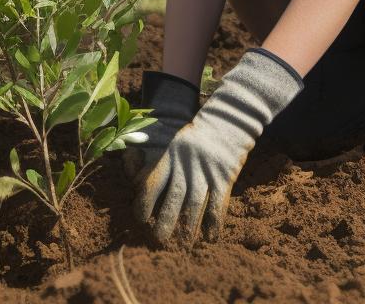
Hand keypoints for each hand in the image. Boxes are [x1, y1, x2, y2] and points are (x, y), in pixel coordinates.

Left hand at [135, 49, 301, 242]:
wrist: (227, 121)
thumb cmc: (197, 134)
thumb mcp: (174, 141)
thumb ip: (161, 162)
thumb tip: (137, 179)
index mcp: (171, 155)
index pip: (153, 182)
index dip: (145, 202)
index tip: (141, 219)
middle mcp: (186, 164)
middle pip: (174, 197)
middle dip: (165, 221)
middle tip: (158, 240)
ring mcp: (206, 171)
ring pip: (195, 204)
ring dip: (188, 226)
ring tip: (182, 244)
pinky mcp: (224, 176)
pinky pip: (218, 203)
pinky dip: (213, 222)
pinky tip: (209, 237)